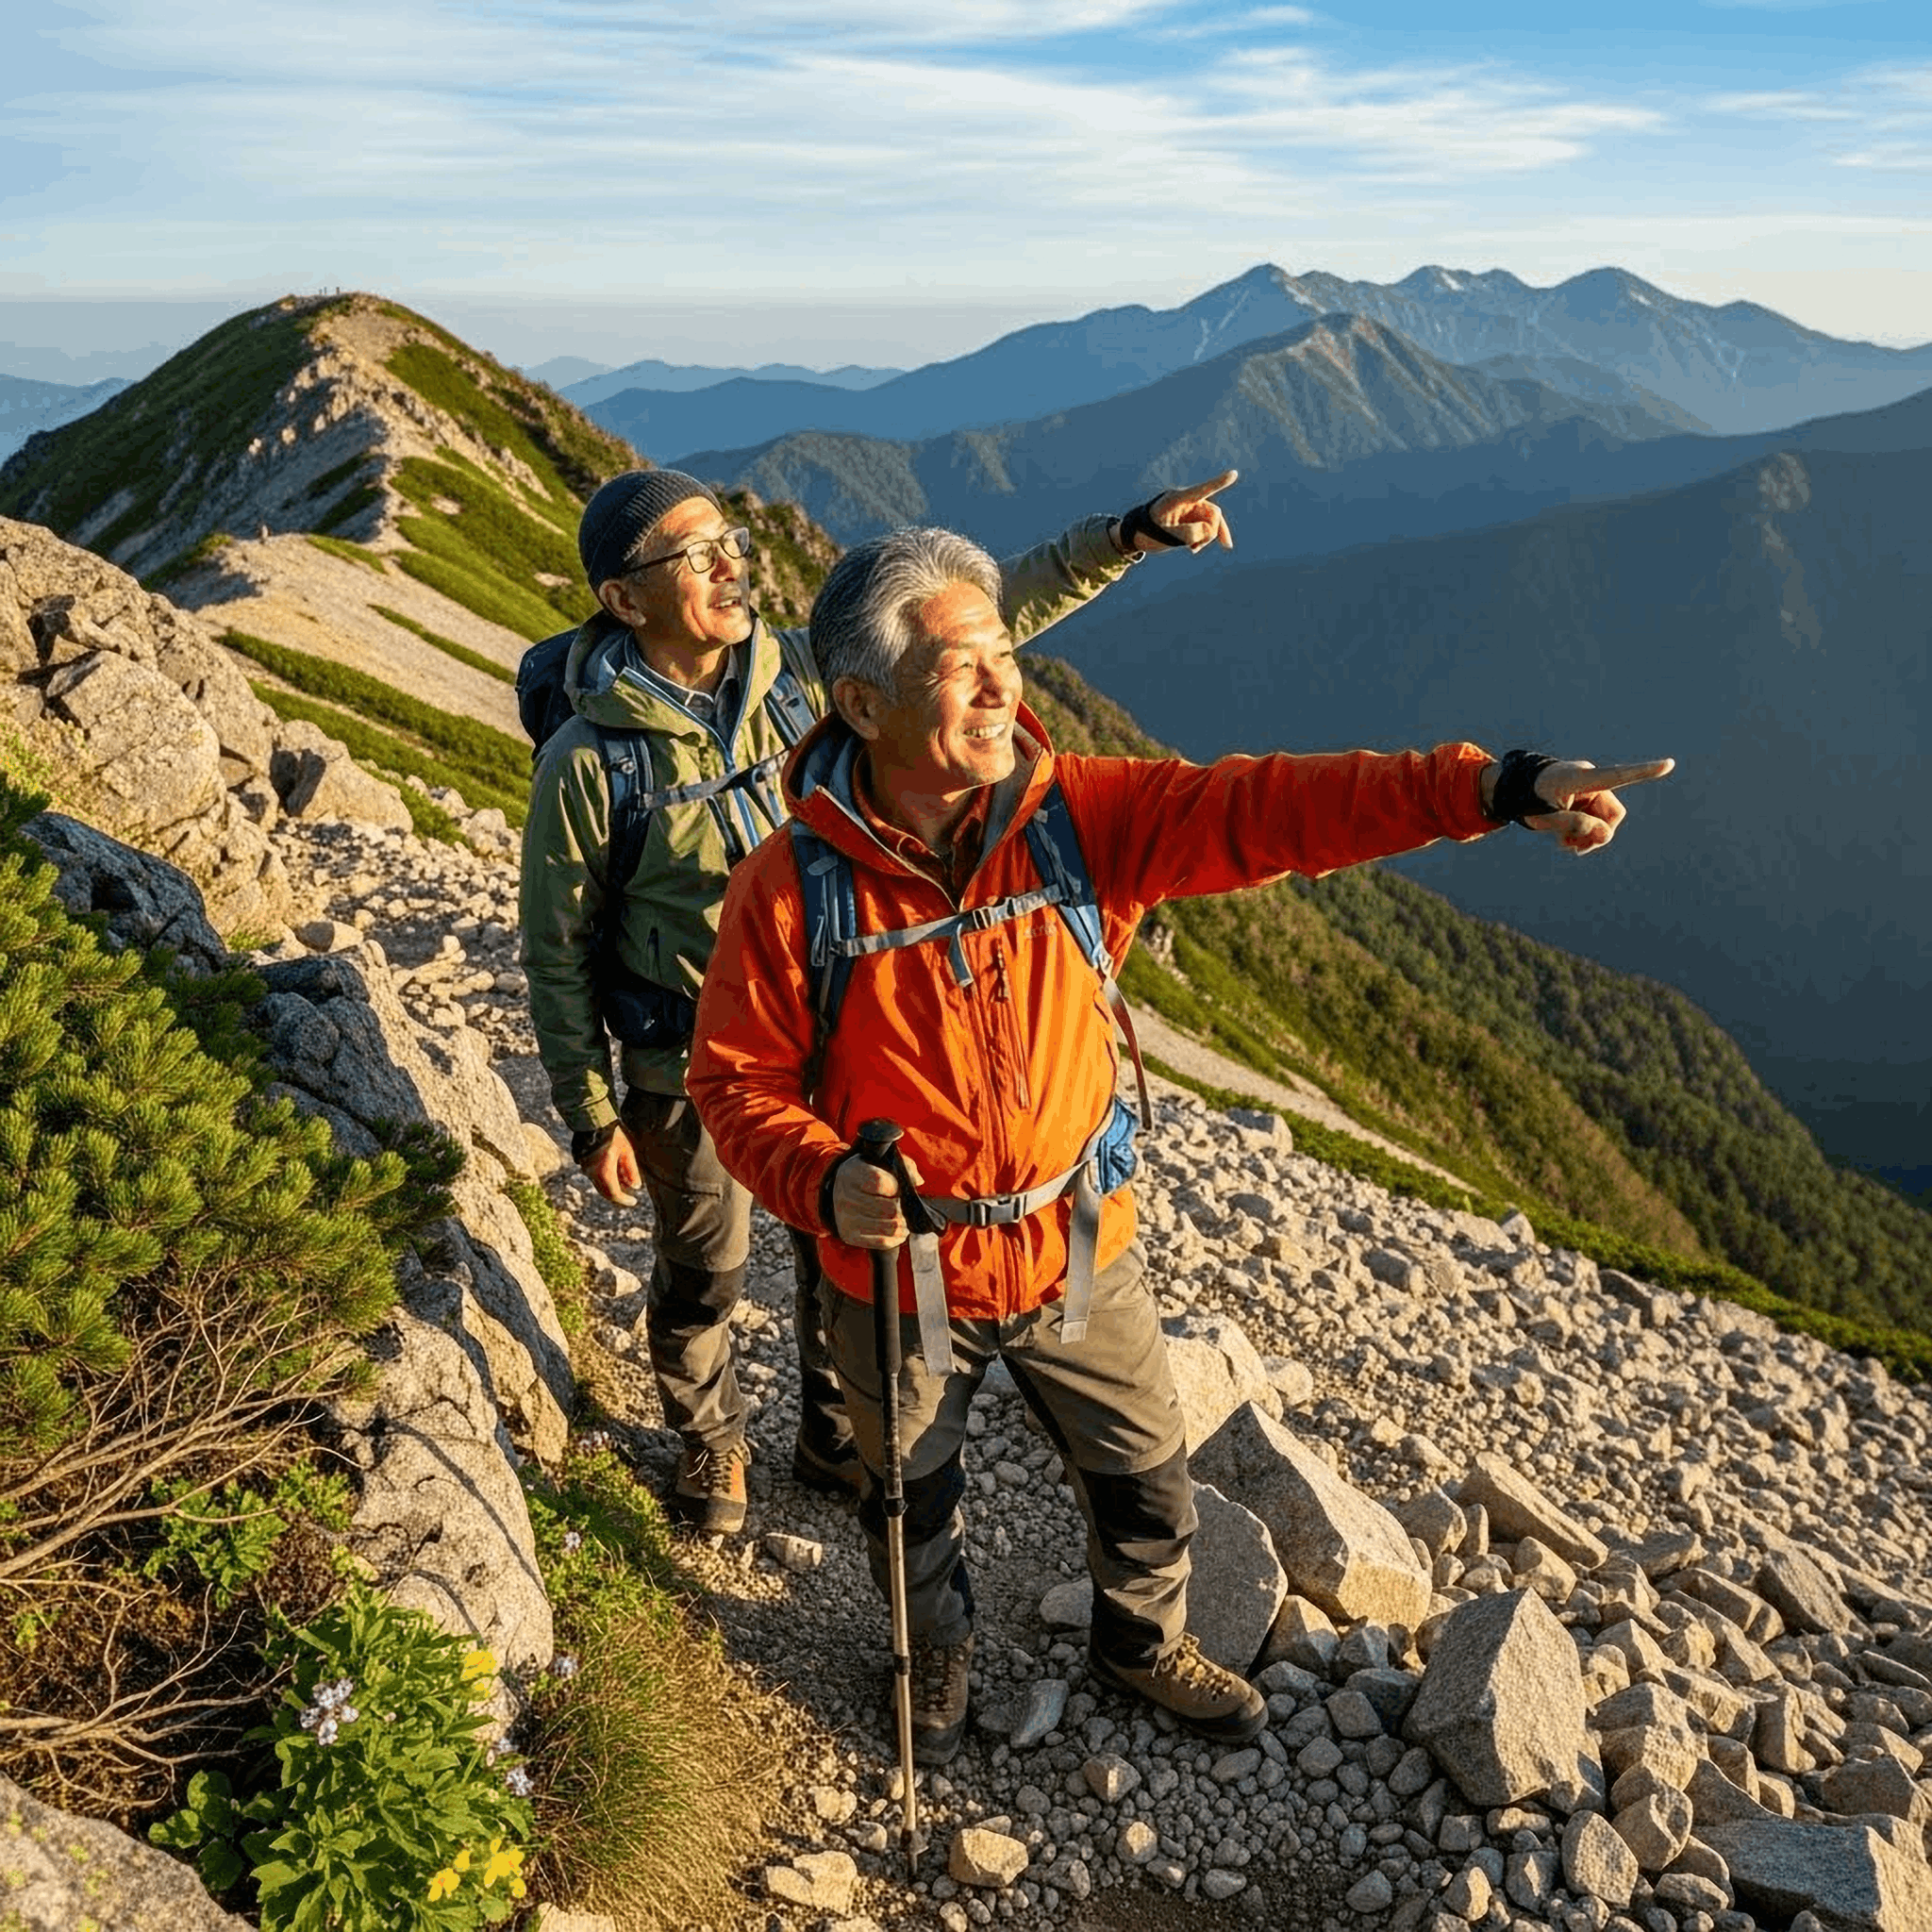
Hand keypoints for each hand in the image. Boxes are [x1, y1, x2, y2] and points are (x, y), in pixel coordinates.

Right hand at [583, 1125, 640, 1206]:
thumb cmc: (614, 1133)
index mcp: (603, 1172)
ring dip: (611, 1184)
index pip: (614, 1194)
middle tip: (629, 1195)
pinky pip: (593, 1174)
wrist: (592, 1118)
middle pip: (604, 1191)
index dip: (624, 1201)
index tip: (634, 1202)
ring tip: (624, 1179)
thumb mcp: (627, 1151)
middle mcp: (591, 1173)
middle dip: (617, 1194)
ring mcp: (584, 1166)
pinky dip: (604, 1177)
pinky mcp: (581, 1159)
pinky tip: (614, 1169)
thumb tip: (636, 1187)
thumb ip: (631, 1170)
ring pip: (598, 1182)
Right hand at [833, 1149, 924, 1247]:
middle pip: (888, 1208)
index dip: (897, 1187)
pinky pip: (882, 1242)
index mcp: (853, 1173)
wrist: (840, 1190)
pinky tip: (901, 1231)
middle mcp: (845, 1196)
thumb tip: (918, 1181)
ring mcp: (846, 1218)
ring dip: (903, 1224)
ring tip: (905, 1220)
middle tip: (906, 1207)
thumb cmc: (869, 1174)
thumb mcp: (882, 1162)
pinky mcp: (849, 1236)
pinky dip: (897, 1238)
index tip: (899, 1189)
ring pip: (889, 1227)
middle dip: (903, 1209)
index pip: (880, 1182)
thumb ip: (904, 1165)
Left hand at [1142, 468, 1237, 552]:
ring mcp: (1190, 509)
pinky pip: (1206, 527)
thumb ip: (1189, 533)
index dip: (1219, 483)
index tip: (1234, 474)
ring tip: (1193, 550)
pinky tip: (1194, 549)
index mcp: (1177, 499)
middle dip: (1212, 532)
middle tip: (1196, 548)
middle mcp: (1187, 501)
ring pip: (1212, 521)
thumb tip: (1208, 531)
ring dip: (1207, 537)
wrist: (1136, 535)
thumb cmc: (1146, 533)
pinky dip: (1203, 538)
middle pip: (1213, 513)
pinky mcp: (1191, 518)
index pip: (1202, 490)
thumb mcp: (1166, 536)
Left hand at [1505, 757, 1675, 852]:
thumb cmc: (1527, 800)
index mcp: (1581, 778)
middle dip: (1599, 834)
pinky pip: (1596, 818)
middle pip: (1612, 814)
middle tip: (1576, 849)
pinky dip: (1585, 831)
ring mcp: (1589, 789)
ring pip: (1605, 820)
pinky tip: (1567, 840)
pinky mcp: (1586, 797)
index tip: (1668, 764)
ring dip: (1590, 836)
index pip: (1617, 775)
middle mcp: (1590, 780)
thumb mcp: (1546, 818)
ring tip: (1566, 845)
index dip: (1644, 772)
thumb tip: (1605, 835)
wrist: (1513, 789)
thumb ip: (1575, 826)